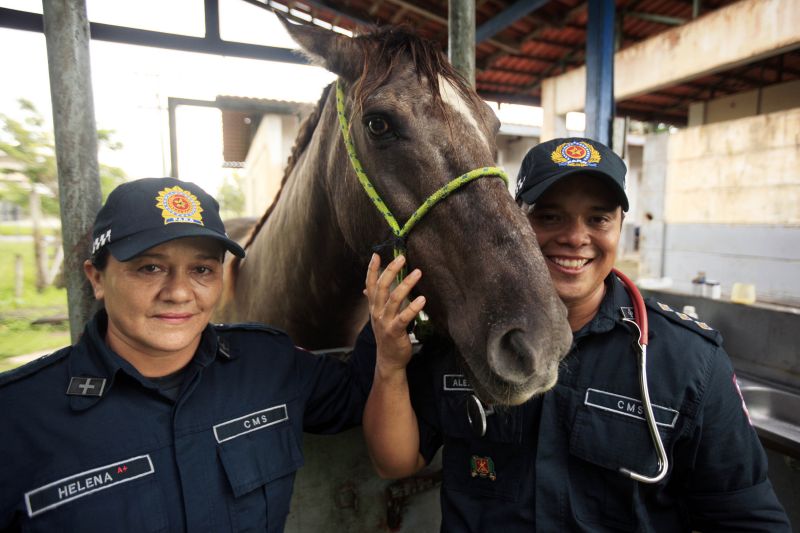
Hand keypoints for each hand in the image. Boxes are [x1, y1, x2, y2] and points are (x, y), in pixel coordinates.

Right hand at [365, 253, 425, 374]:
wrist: (388, 359)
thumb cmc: (387, 335)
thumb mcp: (378, 316)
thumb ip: (375, 301)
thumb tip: (366, 288)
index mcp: (374, 307)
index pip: (370, 284)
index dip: (372, 270)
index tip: (376, 255)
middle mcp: (377, 312)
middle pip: (381, 287)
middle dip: (391, 271)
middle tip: (402, 258)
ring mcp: (385, 322)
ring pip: (394, 299)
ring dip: (406, 284)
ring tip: (418, 273)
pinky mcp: (395, 331)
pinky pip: (404, 317)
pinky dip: (413, 308)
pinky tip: (422, 300)